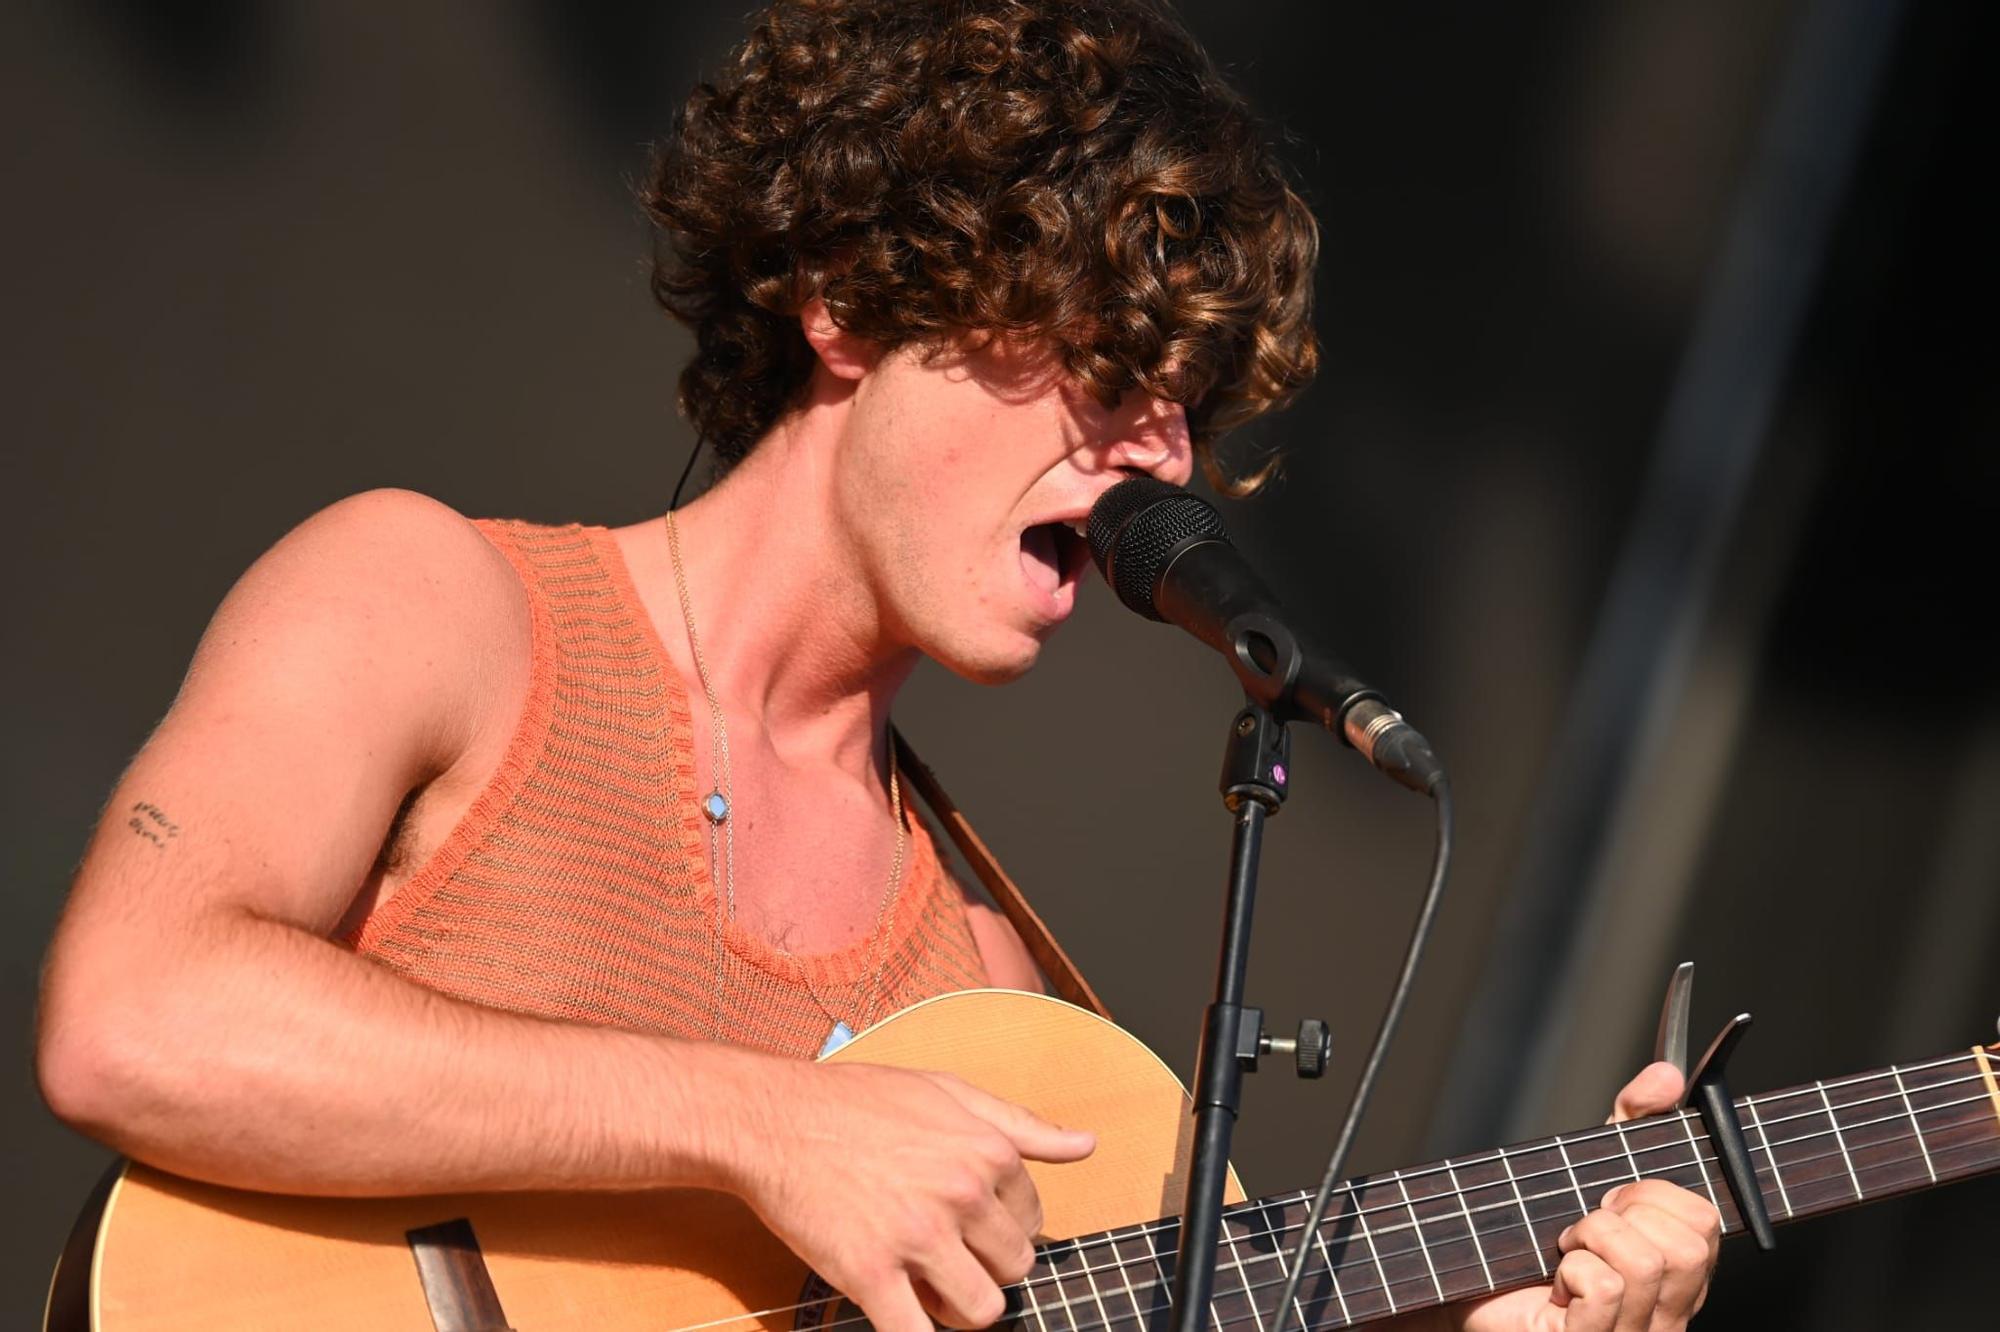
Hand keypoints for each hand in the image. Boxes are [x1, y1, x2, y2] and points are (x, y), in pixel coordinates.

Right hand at [730, 1062, 1095, 1331]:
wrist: (773, 1118)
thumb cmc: (856, 1101)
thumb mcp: (947, 1092)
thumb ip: (1021, 1125)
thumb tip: (1086, 1146)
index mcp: (988, 1151)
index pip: (1032, 1220)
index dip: (998, 1227)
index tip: (964, 1221)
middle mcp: (962, 1193)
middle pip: (1014, 1269)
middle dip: (982, 1267)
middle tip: (940, 1251)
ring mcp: (919, 1236)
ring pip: (981, 1310)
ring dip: (958, 1306)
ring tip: (925, 1283)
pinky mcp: (872, 1274)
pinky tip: (902, 1311)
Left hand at [1440, 1062, 1721, 1330]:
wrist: (1474, 1296)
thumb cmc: (1537, 1244)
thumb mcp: (1588, 1170)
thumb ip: (1630, 1121)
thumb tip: (1667, 1075)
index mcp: (1680, 1273)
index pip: (1705, 1218)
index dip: (1654, 1193)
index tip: (1612, 1196)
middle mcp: (1671, 1310)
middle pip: (1688, 1243)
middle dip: (1624, 1215)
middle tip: (1586, 1226)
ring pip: (1646, 1263)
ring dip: (1591, 1240)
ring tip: (1568, 1253)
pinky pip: (1605, 1289)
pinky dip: (1572, 1273)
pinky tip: (1559, 1288)